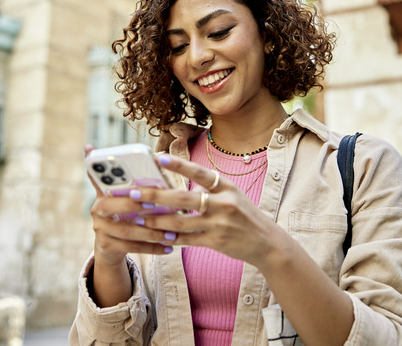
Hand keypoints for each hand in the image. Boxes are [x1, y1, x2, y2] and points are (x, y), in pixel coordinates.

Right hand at [85, 145, 178, 268]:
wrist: (111, 246)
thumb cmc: (126, 214)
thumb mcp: (127, 197)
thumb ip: (138, 183)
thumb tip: (160, 160)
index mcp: (103, 192)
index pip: (96, 177)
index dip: (104, 173)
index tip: (122, 171)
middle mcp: (97, 209)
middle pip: (109, 206)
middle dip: (132, 205)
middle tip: (153, 205)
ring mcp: (100, 228)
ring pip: (125, 230)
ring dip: (150, 232)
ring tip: (171, 233)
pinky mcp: (106, 246)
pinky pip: (130, 247)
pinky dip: (151, 247)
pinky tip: (168, 248)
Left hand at [136, 154, 282, 267]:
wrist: (268, 243)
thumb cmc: (244, 216)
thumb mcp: (233, 195)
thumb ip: (209, 189)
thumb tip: (178, 186)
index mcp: (228, 187)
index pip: (201, 173)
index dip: (180, 165)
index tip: (159, 158)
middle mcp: (224, 204)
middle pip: (184, 198)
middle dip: (156, 195)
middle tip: (133, 193)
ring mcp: (220, 224)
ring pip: (181, 222)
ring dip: (156, 220)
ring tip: (138, 217)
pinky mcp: (216, 242)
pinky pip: (187, 240)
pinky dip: (170, 238)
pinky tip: (155, 235)